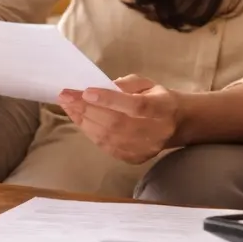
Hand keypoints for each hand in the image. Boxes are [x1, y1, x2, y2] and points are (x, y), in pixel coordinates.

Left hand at [60, 75, 180, 164]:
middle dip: (86, 108)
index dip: (110, 100)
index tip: (86, 91)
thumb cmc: (158, 99)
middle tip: (65, 96)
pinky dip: (89, 131)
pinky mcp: (133, 158)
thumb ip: (126, 84)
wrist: (177, 124)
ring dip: (83, 120)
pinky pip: (105, 146)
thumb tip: (99, 87)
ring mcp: (143, 148)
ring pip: (107, 136)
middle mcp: (153, 132)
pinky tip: (79, 119)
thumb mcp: (147, 83)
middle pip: (115, 122)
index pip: (134, 106)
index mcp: (161, 108)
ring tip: (68, 106)